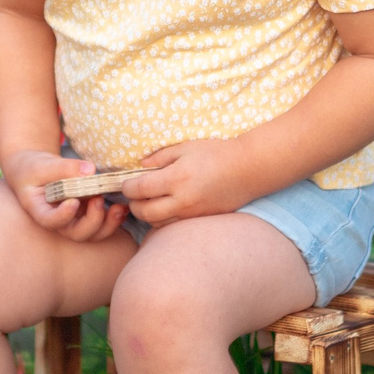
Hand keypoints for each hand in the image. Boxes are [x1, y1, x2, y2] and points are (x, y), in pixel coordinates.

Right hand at [1, 149, 131, 243]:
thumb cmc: (34, 168)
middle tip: (98, 198)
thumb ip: (64, 168)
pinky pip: (101, 224)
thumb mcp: (44, 164)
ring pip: (92, 234)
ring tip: (117, 208)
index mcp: (40, 211)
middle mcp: (58, 221)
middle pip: (76, 233)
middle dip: (92, 221)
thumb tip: (90, 170)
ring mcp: (73, 220)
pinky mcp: (86, 214)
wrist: (35, 170)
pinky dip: (114, 219)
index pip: (50, 221)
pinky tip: (122, 207)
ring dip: (108, 224)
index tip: (74, 202)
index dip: (63, 216)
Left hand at [123, 138, 258, 225]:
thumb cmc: (216, 153)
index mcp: (176, 178)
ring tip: (148, 201)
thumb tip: (140, 167)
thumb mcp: (185, 148)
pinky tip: (165, 208)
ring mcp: (192, 213)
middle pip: (144, 212)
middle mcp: (182, 200)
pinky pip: (172, 225)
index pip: (140, 189)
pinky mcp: (200, 220)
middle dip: (133, 204)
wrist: (248, 169)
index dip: (127, 187)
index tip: (125, 183)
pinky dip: (163, 219)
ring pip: (157, 223)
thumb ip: (160, 158)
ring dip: (147, 214)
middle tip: (134, 195)